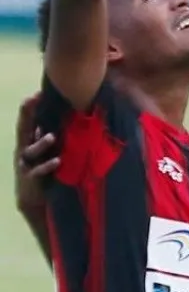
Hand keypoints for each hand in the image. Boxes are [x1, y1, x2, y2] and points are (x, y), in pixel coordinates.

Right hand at [14, 95, 58, 215]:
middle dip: (26, 114)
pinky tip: (57, 161)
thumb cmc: (42, 170)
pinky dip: (47, 165)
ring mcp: (25, 164)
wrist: (32, 198)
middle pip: (22, 129)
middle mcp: (23, 150)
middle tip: (31, 100)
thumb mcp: (44, 152)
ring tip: (51, 136)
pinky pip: (38, 170)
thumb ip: (47, 137)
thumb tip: (64, 118)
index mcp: (28, 142)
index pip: (28, 121)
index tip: (37, 92)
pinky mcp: (31, 178)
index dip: (30, 107)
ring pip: (31, 150)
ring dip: (41, 143)